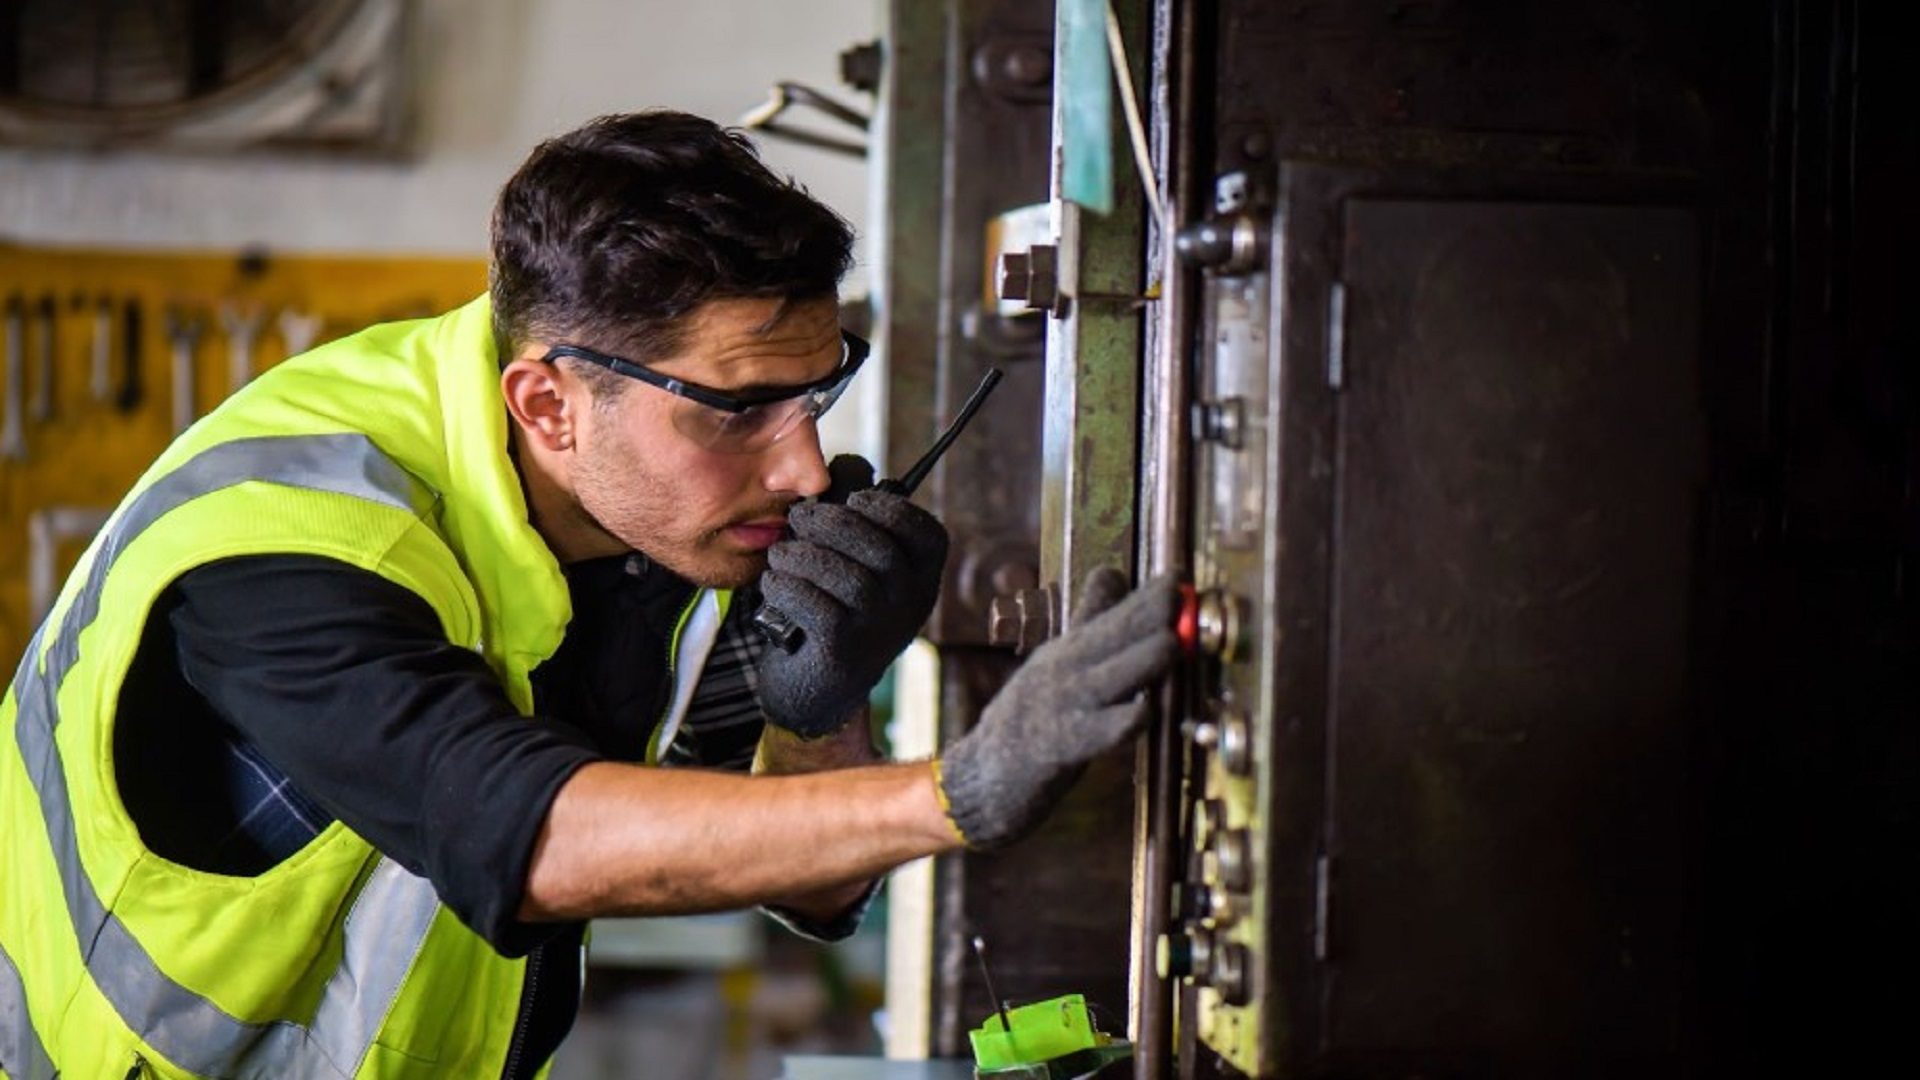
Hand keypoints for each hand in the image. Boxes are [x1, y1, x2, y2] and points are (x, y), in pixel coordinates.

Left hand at [754, 455, 948, 736]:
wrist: (814, 691)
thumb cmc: (833, 611)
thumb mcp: (856, 566)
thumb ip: (857, 519)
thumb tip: (850, 464)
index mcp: (922, 579)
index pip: (926, 534)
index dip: (889, 508)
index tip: (854, 500)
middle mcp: (910, 606)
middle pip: (877, 547)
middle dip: (830, 523)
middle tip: (798, 520)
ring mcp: (880, 631)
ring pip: (843, 574)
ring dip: (801, 555)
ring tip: (781, 555)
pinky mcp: (842, 651)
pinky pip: (812, 603)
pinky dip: (784, 585)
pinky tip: (774, 585)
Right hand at [936, 568, 1178, 848]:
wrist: (984, 774)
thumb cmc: (1031, 715)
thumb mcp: (1056, 660)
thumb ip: (1090, 620)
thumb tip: (1112, 572)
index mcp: (1068, 651)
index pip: (1110, 614)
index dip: (1145, 595)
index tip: (1178, 575)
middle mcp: (1064, 672)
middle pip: (1110, 636)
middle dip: (1146, 614)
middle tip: (1178, 594)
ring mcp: (1062, 709)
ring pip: (1108, 679)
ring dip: (1139, 661)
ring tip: (1170, 644)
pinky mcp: (1060, 749)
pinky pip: (1097, 734)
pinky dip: (1121, 723)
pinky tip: (1143, 713)